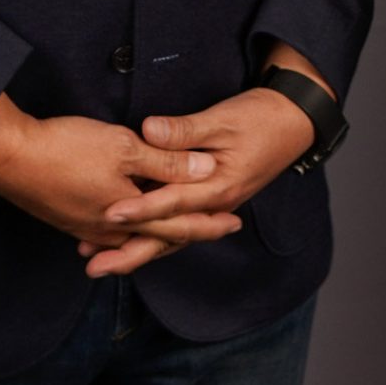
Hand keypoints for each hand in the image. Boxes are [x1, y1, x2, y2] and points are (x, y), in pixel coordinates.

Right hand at [0, 100, 212, 256]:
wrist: (5, 156)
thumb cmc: (67, 148)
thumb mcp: (125, 147)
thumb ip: (167, 162)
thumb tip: (206, 170)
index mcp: (129, 215)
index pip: (179, 225)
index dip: (209, 223)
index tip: (235, 223)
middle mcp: (108, 230)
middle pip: (158, 236)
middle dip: (189, 232)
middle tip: (217, 227)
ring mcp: (84, 227)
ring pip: (132, 236)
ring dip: (157, 233)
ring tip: (177, 229)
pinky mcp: (66, 218)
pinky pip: (108, 232)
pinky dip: (128, 229)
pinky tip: (127, 222)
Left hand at [83, 87, 316, 276]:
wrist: (293, 122)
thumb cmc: (261, 118)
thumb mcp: (223, 119)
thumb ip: (184, 129)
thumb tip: (147, 130)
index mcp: (218, 187)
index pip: (171, 202)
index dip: (139, 209)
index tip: (108, 214)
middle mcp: (213, 205)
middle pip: (167, 236)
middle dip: (129, 253)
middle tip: (92, 266)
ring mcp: (211, 206)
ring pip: (170, 236)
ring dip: (135, 249)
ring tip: (98, 260)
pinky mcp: (208, 199)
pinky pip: (176, 224)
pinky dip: (151, 234)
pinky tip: (127, 238)